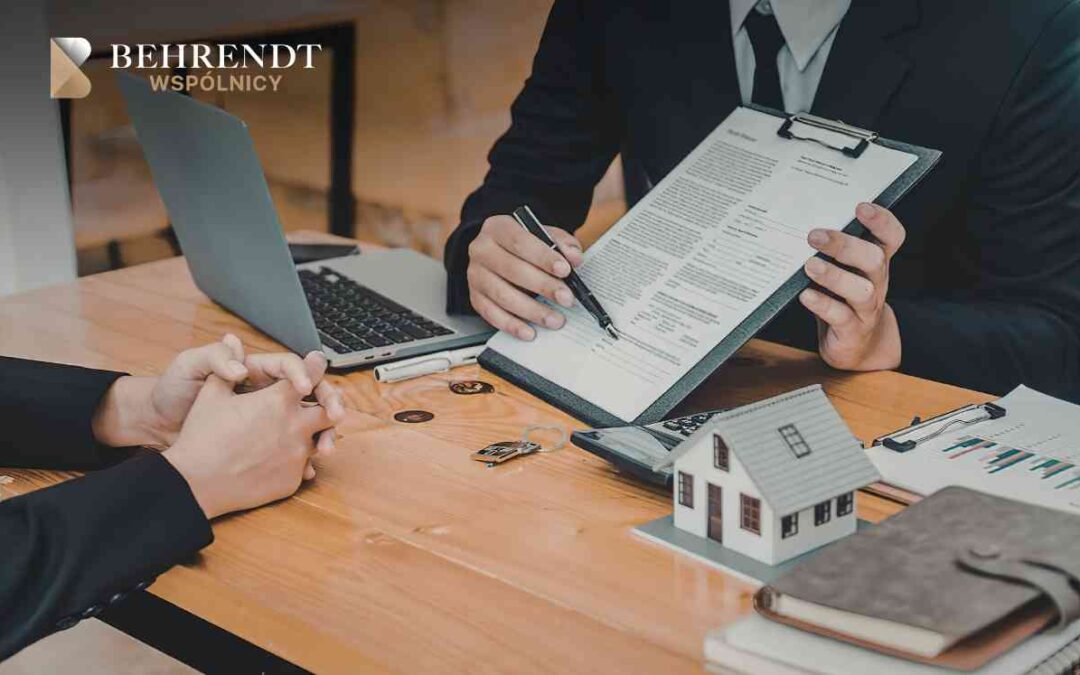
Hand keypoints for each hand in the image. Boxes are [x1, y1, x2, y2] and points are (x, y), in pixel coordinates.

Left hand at [92, 335, 345, 450]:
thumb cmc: (173, 391)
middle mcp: (268, 393)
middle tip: (337, 415)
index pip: (289, 367)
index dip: (302, 373)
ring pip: (309, 423)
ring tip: (325, 449)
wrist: (158, 426)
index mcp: (255, 371)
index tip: (303, 387)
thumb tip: (240, 358)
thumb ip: (215, 358)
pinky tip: (308, 469)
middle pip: (312, 393)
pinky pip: (294, 450)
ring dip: (323, 434)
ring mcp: (270, 420)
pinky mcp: (266, 444)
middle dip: (329, 402)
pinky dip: (305, 460)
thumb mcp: (190, 368)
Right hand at [163, 375, 333, 518]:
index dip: (316, 368)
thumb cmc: (201, 436)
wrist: (195, 484)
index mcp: (279, 400)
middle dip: (330, 407)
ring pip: (318, 441)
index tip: (319, 364)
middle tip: (327, 408)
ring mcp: (296, 455)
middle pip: (329, 412)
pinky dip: (294, 462)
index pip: (312, 376)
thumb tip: (232, 340)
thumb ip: (228, 366)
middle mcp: (295, 426)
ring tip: (295, 436)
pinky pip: (302, 467)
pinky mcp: (292, 480)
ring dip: (311, 436)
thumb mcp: (212, 394)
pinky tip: (277, 460)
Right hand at [467, 214, 583, 339]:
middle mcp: (481, 250)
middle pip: (512, 270)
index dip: (543, 257)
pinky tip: (529, 331)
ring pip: (503, 296)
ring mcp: (476, 275)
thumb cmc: (523, 245)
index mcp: (497, 228)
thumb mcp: (543, 234)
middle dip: (543, 286)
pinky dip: (512, 326)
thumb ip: (561, 242)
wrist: (499, 252)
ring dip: (532, 311)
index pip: (520, 242)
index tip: (565, 270)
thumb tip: (574, 257)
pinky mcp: (475, 297)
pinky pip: (492, 315)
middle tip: (566, 298)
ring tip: (554, 319)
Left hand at [798, 203, 903, 370]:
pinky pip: (841, 317)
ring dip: (834, 276)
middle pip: (874, 260)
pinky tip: (806, 295)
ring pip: (862, 290)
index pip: (891, 237)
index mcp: (876, 264)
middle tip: (815, 236)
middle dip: (846, 245)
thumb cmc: (843, 301)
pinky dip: (823, 305)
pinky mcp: (852, 331)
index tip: (861, 207)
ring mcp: (867, 309)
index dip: (882, 221)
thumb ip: (831, 252)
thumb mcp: (843, 273)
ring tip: (809, 266)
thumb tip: (797, 225)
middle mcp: (877, 284)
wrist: (858, 348)